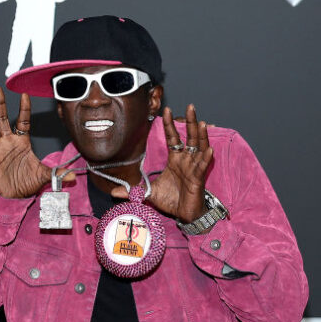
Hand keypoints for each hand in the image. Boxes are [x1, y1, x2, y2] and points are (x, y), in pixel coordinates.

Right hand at [0, 86, 74, 198]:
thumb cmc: (29, 183)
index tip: (24, 95)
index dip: (24, 109)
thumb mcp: (45, 176)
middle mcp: (8, 142)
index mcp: (22, 142)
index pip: (23, 121)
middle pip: (2, 118)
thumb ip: (58, 174)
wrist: (16, 197)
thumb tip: (74, 176)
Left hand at [115, 104, 212, 221]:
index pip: (173, 138)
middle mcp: (186, 160)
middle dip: (190, 122)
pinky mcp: (198, 178)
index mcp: (175, 160)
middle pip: (189, 137)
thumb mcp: (148, 193)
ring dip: (200, 135)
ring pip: (199, 147)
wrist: (183, 215)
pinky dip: (206, 158)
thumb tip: (112, 193)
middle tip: (190, 106)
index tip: (167, 110)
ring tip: (201, 123)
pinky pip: (203, 166)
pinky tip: (208, 149)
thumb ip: (132, 191)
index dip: (170, 125)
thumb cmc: (171, 200)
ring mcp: (194, 168)